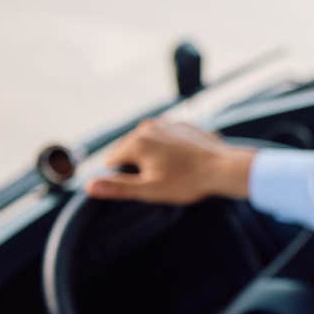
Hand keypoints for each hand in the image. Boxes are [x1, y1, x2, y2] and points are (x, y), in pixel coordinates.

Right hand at [86, 119, 255, 203]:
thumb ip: (118, 186)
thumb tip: (88, 185)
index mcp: (136, 142)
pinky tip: (182, 162)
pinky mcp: (181, 125)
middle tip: (159, 181)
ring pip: (147, 143)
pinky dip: (168, 150)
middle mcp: (147, 126)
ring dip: (152, 157)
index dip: (121, 177)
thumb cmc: (187, 182)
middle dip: (137, 166)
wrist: (224, 168)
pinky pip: (165, 139)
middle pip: (129, 150)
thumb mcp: (150, 190)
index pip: (111, 161)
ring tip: (172, 172)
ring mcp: (166, 123)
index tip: (140, 187)